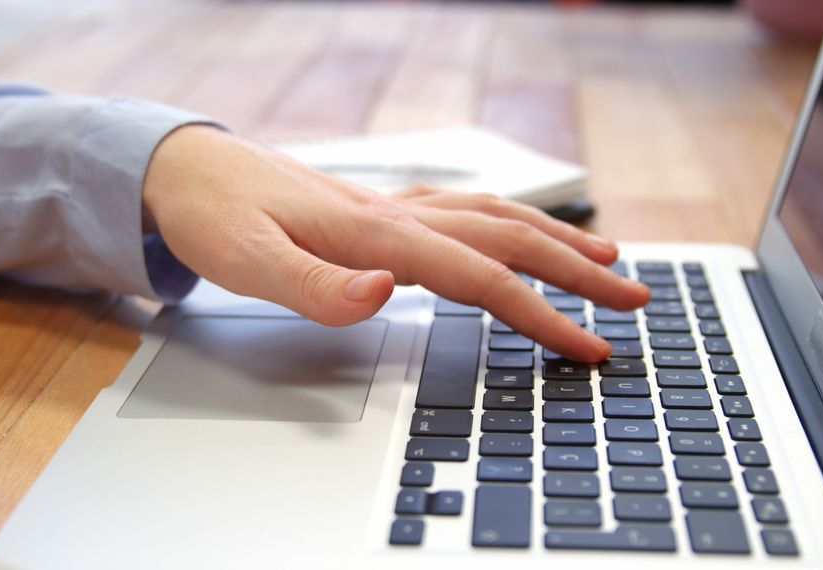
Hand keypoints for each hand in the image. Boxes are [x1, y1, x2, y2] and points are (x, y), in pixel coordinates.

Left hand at [142, 126, 649, 361]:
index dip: (542, 313)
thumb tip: (386, 290)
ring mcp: (393, 206)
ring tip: (605, 258)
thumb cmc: (216, 215)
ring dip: (555, 239)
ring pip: (494, 217)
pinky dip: (508, 222)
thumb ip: (317, 285)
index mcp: (379, 233)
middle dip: (578, 272)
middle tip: (635, 300)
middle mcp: (398, 214)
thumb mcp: (248, 261)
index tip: (589, 345)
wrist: (187, 168)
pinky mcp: (381, 208)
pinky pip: (464, 210)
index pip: (482, 278)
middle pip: (510, 239)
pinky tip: (515, 231)